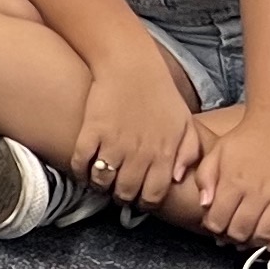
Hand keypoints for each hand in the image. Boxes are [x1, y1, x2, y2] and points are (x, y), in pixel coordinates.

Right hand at [66, 54, 202, 213]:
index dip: (146, 202)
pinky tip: (83, 170)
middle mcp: (139, 154)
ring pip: (103, 181)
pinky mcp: (92, 131)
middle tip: (119, 192)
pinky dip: (80, 171)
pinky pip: (82, 162)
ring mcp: (114, 143)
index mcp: (164, 154)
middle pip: (126, 192)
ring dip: (101, 186)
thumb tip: (177, 179)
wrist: (131, 66)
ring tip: (101, 181)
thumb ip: (189, 153)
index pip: (154, 194)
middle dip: (122, 197)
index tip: (140, 198)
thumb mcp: (186, 123)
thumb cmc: (161, 94)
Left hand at [186, 104, 269, 250]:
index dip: (214, 228)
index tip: (217, 227)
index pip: (218, 221)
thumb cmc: (247, 140)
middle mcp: (259, 191)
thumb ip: (205, 178)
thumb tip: (205, 206)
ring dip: (255, 241)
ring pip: (265, 234)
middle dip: (233, 237)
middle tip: (233, 234)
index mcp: (233, 181)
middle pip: (241, 231)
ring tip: (251, 236)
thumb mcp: (217, 153)